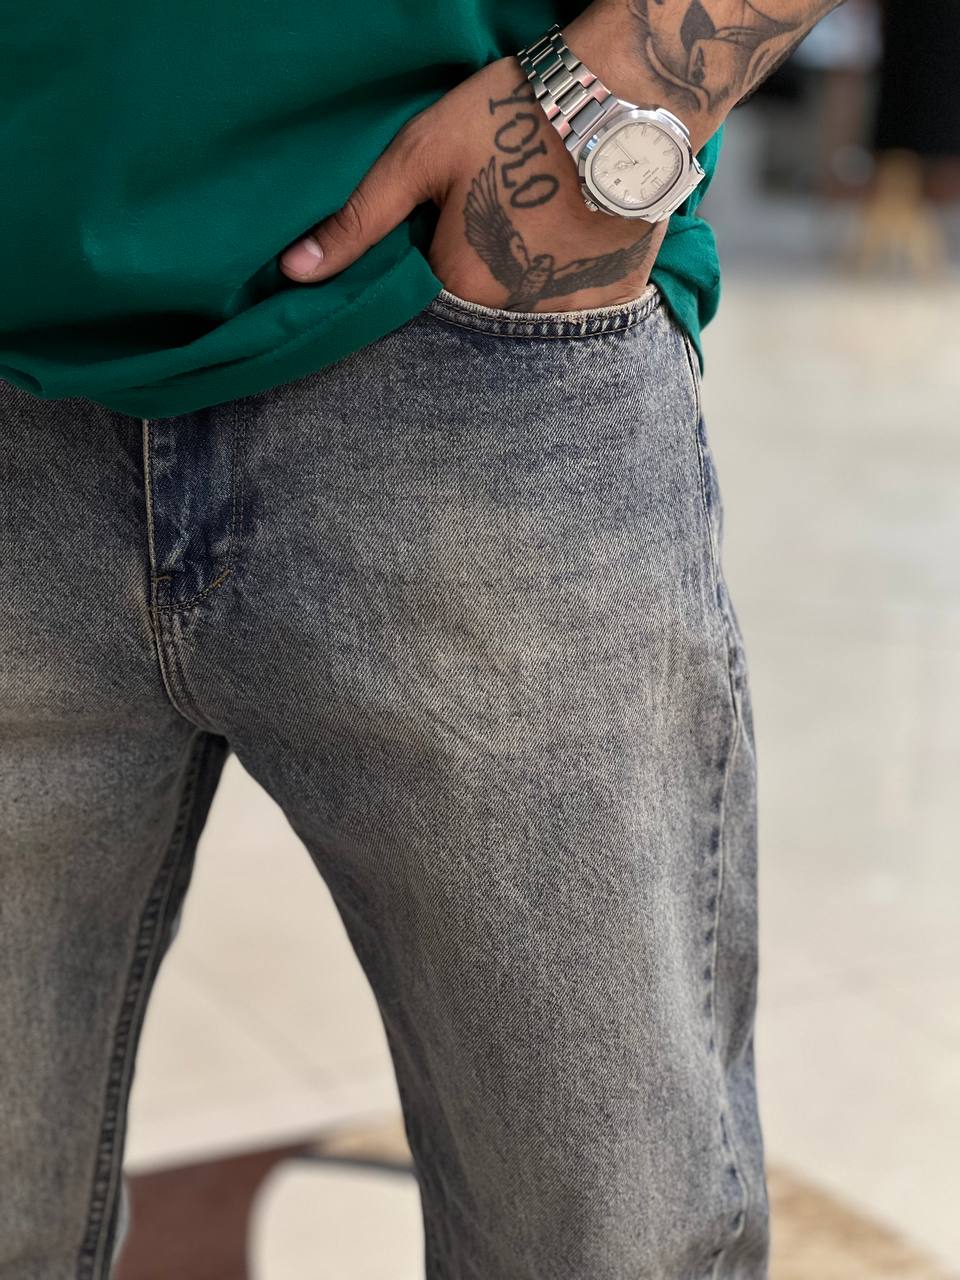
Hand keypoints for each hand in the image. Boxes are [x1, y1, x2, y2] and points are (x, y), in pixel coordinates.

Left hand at [279, 51, 665, 313]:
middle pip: (476, 316)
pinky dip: (567, 287)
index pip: (422, 307)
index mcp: (458, 287)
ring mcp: (567, 312)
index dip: (427, 270)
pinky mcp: (612, 298)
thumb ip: (357, 222)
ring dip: (520, 288)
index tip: (440, 234)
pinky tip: (568, 244)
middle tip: (494, 224)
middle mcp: (512, 316)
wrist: (621, 98)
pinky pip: (576, 312)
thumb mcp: (418, 158)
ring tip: (533, 231)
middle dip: (473, 283)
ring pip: (526, 317)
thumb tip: (295, 274)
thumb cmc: (509, 117)